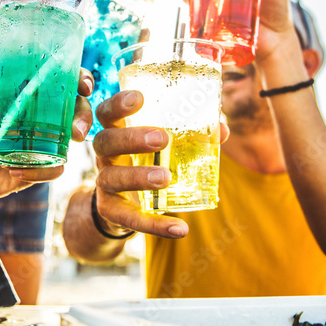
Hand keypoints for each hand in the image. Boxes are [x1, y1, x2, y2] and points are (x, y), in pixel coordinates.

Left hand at [0, 70, 93, 209]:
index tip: (83, 85)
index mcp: (32, 96)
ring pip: (74, 138)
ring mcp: (47, 141)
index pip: (64, 81)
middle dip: (84, 117)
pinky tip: (15, 172)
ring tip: (58, 153)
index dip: (80, 79)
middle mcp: (45, 116)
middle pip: (78, 109)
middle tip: (76, 131)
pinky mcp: (43, 166)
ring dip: (69, 146)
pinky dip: (39, 172)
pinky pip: (54, 169)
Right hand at [91, 90, 228, 238]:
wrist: (123, 204)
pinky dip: (153, 224)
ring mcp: (104, 182)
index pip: (107, 112)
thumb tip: (222, 130)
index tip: (139, 97)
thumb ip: (190, 136)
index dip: (118, 104)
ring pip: (111, 177)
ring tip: (166, 178)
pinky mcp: (109, 210)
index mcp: (116, 131)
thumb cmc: (147, 162)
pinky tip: (179, 228)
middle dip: (132, 138)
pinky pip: (127, 217)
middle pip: (105, 140)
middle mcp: (105, 154)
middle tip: (163, 138)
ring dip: (138, 176)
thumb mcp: (163, 147)